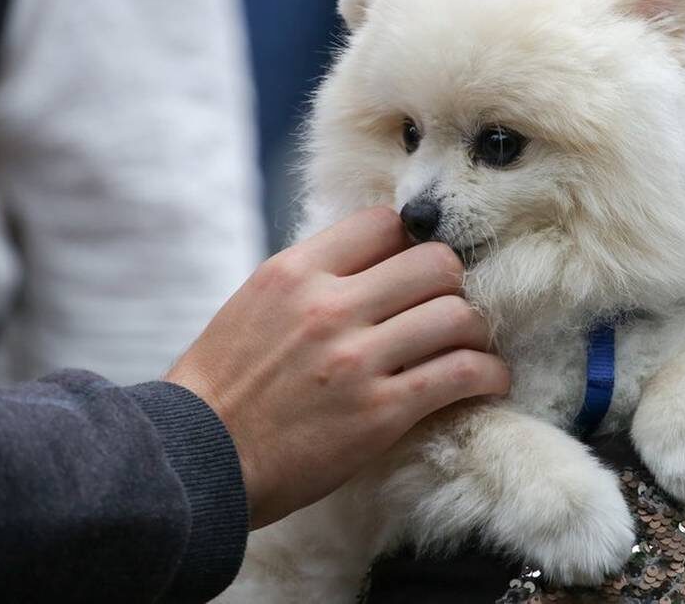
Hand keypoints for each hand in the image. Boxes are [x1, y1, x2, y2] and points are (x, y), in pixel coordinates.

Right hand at [165, 207, 509, 528]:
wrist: (194, 462)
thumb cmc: (224, 386)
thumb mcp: (256, 303)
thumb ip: (314, 276)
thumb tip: (376, 257)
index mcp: (296, 272)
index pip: (385, 223)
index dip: (410, 243)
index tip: (416, 270)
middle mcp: (329, 306)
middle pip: (435, 263)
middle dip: (452, 284)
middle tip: (450, 308)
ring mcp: (357, 359)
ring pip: (458, 315)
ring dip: (477, 332)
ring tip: (474, 347)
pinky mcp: (380, 412)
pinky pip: (461, 373)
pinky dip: (489, 374)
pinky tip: (490, 380)